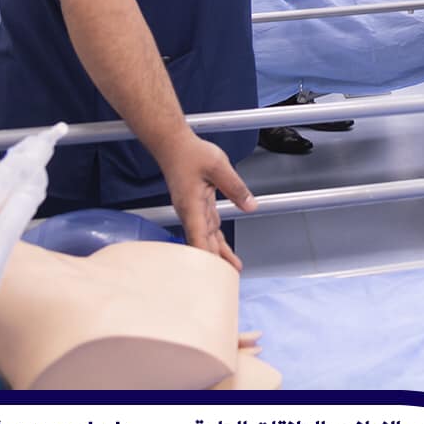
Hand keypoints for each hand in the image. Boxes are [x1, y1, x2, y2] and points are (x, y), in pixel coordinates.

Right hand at [161, 133, 255, 270]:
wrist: (173, 145)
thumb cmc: (191, 154)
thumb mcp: (219, 167)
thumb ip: (235, 187)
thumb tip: (250, 206)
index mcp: (192, 206)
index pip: (198, 237)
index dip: (205, 255)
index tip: (212, 273)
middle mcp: (190, 212)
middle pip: (203, 242)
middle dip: (215, 260)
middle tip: (229, 277)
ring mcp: (193, 209)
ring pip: (206, 236)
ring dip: (218, 251)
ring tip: (231, 267)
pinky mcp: (197, 205)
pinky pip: (207, 226)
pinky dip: (215, 238)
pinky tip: (222, 247)